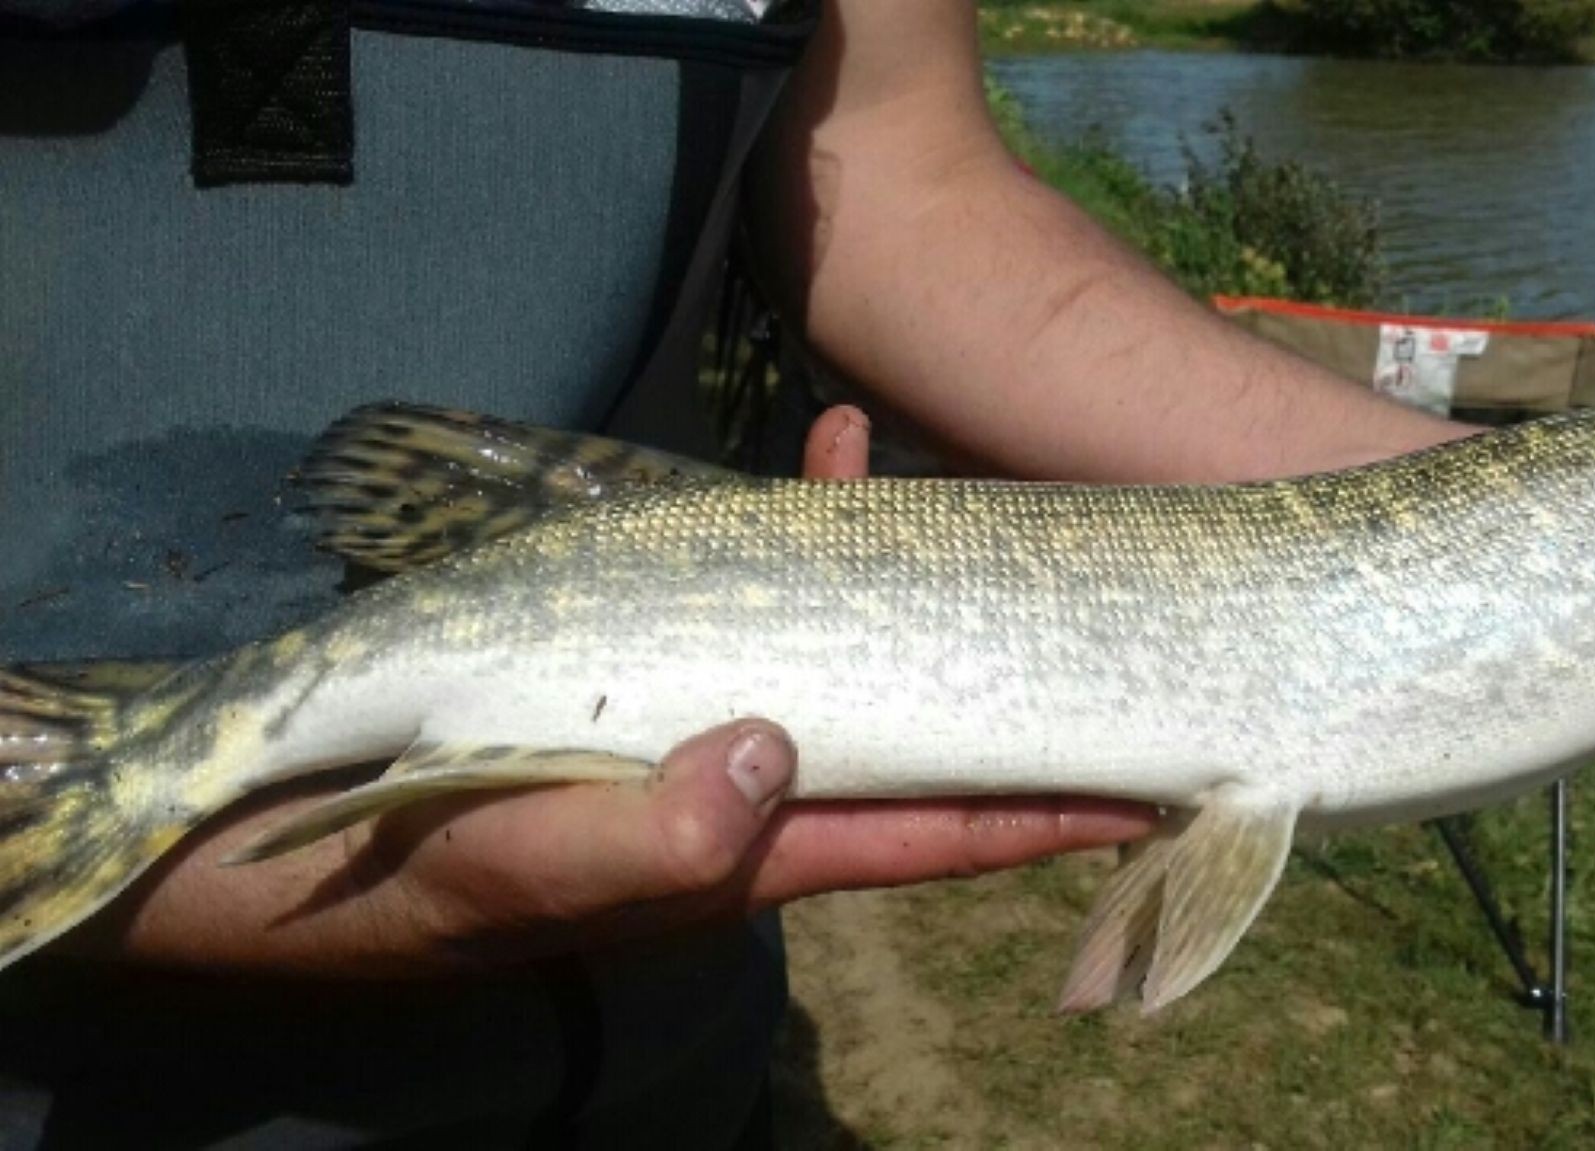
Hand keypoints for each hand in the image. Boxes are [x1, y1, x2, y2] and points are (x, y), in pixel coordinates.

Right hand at [70, 406, 1155, 974]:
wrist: (271, 846)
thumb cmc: (383, 878)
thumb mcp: (499, 871)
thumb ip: (637, 843)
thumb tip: (767, 765)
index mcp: (729, 861)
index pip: (916, 833)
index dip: (1030, 811)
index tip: (1140, 775)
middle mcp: (735, 800)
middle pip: (911, 745)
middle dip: (1009, 698)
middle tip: (1110, 632)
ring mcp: (692, 732)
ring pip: (845, 659)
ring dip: (915, 590)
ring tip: (981, 509)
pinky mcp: (639, 675)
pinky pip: (749, 602)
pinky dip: (795, 536)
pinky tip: (827, 459)